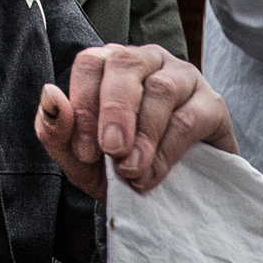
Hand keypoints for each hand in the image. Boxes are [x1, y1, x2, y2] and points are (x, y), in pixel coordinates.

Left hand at [36, 43, 235, 197]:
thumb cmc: (123, 169)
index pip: (91, 63)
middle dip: (115, 110)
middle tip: (112, 151)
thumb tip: (50, 94)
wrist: (173, 200)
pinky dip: (167, 148)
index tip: (84, 152)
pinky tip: (154, 173)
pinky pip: (189, 117)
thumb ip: (58, 132)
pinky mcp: (212, 104)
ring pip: (161, 89)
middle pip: (127, 64)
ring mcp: (183, 78)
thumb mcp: (82, 161)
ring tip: (133, 170)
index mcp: (110, 67)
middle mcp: (147, 62)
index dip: (84, 105)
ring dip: (144, 134)